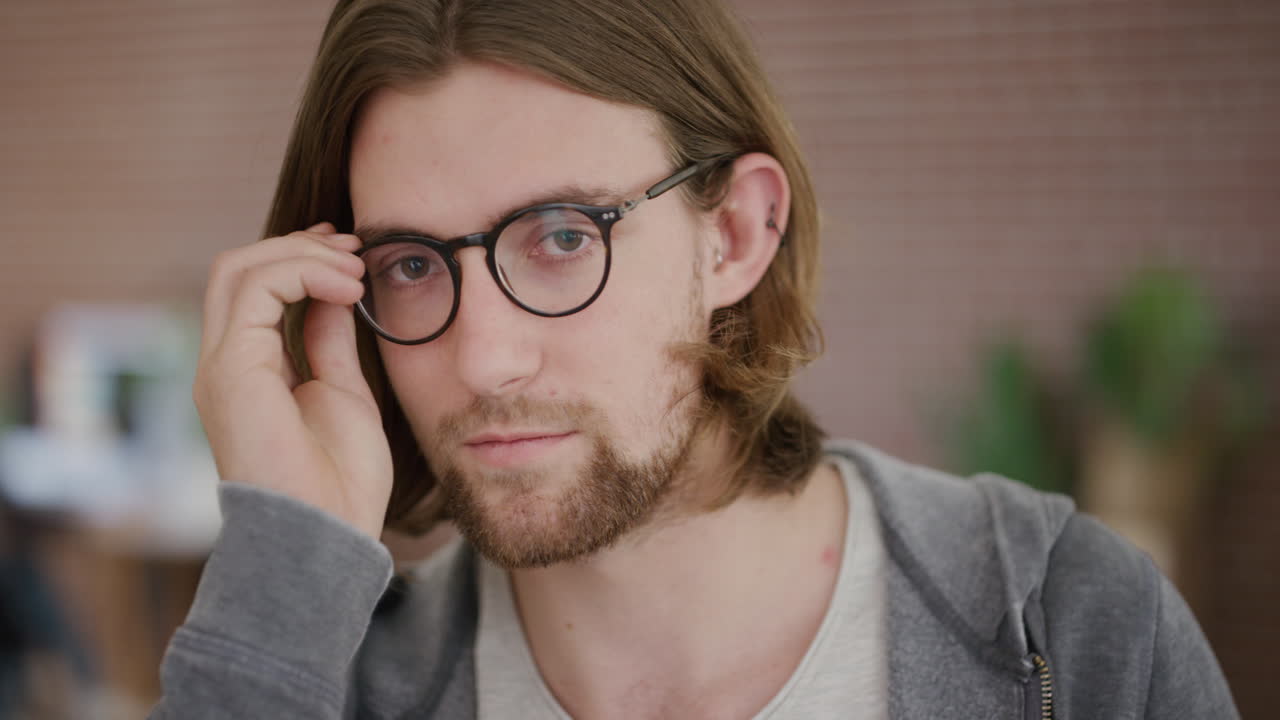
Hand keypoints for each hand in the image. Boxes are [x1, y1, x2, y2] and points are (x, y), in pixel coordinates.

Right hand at [194, 222, 391, 538]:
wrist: (327, 534)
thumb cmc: (339, 481)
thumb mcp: (342, 390)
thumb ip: (328, 340)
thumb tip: (335, 292)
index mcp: (248, 370)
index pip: (254, 289)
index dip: (300, 259)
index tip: (352, 252)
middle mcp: (225, 364)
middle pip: (237, 268)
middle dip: (298, 246)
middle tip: (353, 246)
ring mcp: (222, 366)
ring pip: (238, 269)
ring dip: (302, 255)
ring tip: (355, 267)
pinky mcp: (230, 371)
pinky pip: (254, 291)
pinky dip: (302, 273)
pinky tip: (345, 287)